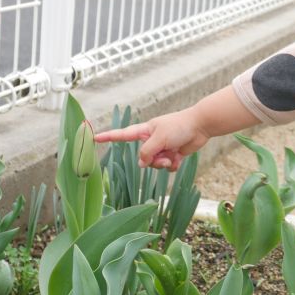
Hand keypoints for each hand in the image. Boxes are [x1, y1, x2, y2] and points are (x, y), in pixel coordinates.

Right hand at [94, 108, 209, 169]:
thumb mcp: (158, 138)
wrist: (201, 126)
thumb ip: (146, 152)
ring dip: (163, 163)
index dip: (109, 137)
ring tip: (172, 155)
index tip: (94, 137)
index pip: (122, 135)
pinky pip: (167, 167)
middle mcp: (152, 140)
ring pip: (155, 164)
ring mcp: (162, 148)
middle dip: (153, 160)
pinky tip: (179, 158)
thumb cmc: (178, 127)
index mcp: (145, 131)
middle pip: (143, 158)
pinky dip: (173, 165)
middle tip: (164, 154)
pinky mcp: (173, 154)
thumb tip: (141, 164)